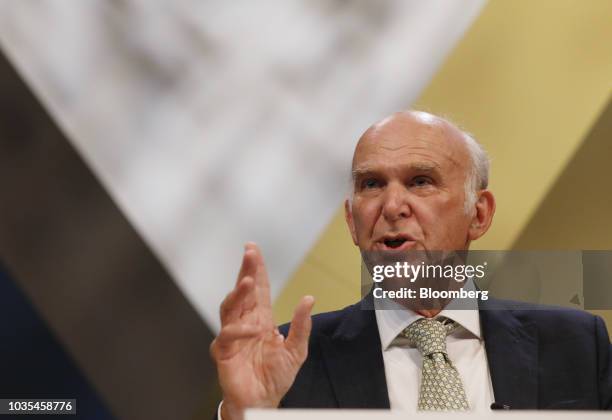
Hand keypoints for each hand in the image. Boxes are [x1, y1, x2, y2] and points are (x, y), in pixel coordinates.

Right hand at [210, 242, 314, 419]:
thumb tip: (309, 299)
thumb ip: (302, 325)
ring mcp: (233, 335)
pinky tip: (253, 330)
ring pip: (230, 307)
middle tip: (249, 253)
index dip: (256, 269)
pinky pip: (228, 335)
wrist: (263, 402)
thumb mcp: (297, 350)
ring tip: (246, 281)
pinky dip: (240, 331)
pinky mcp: (224, 351)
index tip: (253, 249)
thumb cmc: (276, 377)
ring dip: (238, 293)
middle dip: (246, 270)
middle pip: (243, 291)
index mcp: (261, 319)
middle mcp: (245, 322)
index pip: (259, 289)